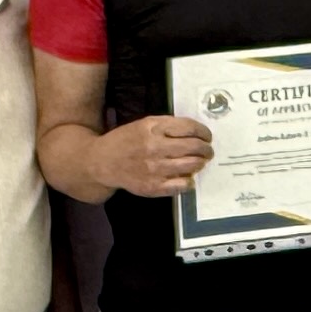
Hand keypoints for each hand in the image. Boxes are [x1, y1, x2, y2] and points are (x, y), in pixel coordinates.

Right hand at [97, 114, 213, 197]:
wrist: (102, 162)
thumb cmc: (126, 141)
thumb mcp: (144, 124)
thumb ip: (167, 126)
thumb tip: (195, 132)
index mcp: (153, 128)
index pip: (190, 128)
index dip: (204, 132)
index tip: (207, 136)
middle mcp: (155, 147)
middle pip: (194, 147)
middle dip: (206, 149)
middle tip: (208, 151)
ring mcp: (155, 168)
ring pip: (192, 165)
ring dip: (201, 163)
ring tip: (200, 162)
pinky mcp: (153, 186)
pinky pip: (182, 185)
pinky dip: (190, 181)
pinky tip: (188, 178)